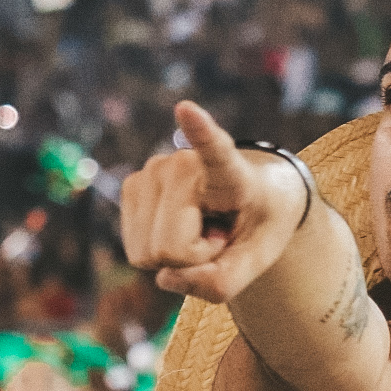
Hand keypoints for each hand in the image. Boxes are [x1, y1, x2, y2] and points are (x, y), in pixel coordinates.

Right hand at [120, 101, 307, 302]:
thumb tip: (165, 278)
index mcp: (229, 173)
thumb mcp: (258, 259)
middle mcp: (183, 164)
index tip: (186, 109)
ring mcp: (152, 171)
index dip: (200, 133)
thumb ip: (222, 281)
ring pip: (148, 252)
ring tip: (202, 229)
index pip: (214, 152)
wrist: (247, 200)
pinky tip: (181, 228)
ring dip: (177, 256)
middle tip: (218, 235)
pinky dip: (159, 251)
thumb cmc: (256, 224)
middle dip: (195, 258)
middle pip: (170, 248)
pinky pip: (136, 250)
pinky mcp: (132, 186)